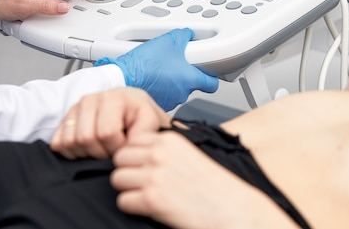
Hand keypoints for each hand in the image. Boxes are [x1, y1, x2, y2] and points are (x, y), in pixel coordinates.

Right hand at [50, 87, 168, 158]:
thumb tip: (129, 146)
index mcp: (113, 97)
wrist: (131, 109)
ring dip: (87, 153)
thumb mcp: (151, 120)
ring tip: (103, 148)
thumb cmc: (139, 115)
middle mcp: (90, 99)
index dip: (118, 147)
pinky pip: (58, 143)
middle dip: (102, 152)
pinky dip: (72, 152)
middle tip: (114, 150)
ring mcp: (74, 109)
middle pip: (86, 138)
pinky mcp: (64, 120)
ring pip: (70, 142)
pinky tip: (89, 149)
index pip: (106, 133)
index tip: (127, 146)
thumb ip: (144, 132)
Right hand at [94, 28, 218, 110]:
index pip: (212, 84)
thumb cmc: (145, 64)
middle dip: (186, 73)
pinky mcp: (157, 102)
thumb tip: (188, 34)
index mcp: (190, 79)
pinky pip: (164, 94)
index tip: (211, 72)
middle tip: (178, 62)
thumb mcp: (167, 40)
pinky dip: (161, 87)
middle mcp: (182, 93)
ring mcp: (170, 100)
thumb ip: (182, 36)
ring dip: (173, 80)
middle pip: (192, 84)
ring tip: (161, 68)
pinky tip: (153, 77)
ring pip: (177, 89)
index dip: (212, 76)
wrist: (123, 78)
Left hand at [111, 132, 300, 228]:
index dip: (134, 155)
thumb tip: (137, 156)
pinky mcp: (152, 200)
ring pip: (117, 179)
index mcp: (171, 141)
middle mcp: (160, 154)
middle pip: (120, 158)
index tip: (142, 166)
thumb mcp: (190, 155)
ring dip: (128, 189)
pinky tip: (150, 208)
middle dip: (127, 171)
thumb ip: (165, 151)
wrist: (231, 209)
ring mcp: (155, 176)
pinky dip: (133, 207)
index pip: (132, 140)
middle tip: (141, 183)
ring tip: (146, 196)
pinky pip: (123, 201)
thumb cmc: (215, 187)